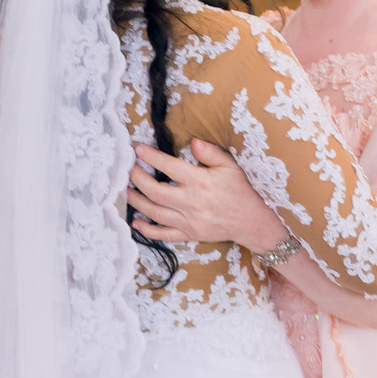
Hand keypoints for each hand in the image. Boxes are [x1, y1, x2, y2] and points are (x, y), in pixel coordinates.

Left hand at [127, 139, 285, 251]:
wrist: (250, 221)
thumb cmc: (239, 191)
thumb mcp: (230, 166)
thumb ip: (211, 152)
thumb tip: (193, 142)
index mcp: (200, 182)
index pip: (169, 167)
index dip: (152, 157)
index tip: (138, 150)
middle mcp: (191, 202)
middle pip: (156, 191)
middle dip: (138, 179)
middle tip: (128, 170)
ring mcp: (188, 220)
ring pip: (155, 212)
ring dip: (137, 202)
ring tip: (125, 191)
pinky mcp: (188, 234)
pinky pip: (164, 235)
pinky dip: (147, 231)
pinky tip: (136, 223)